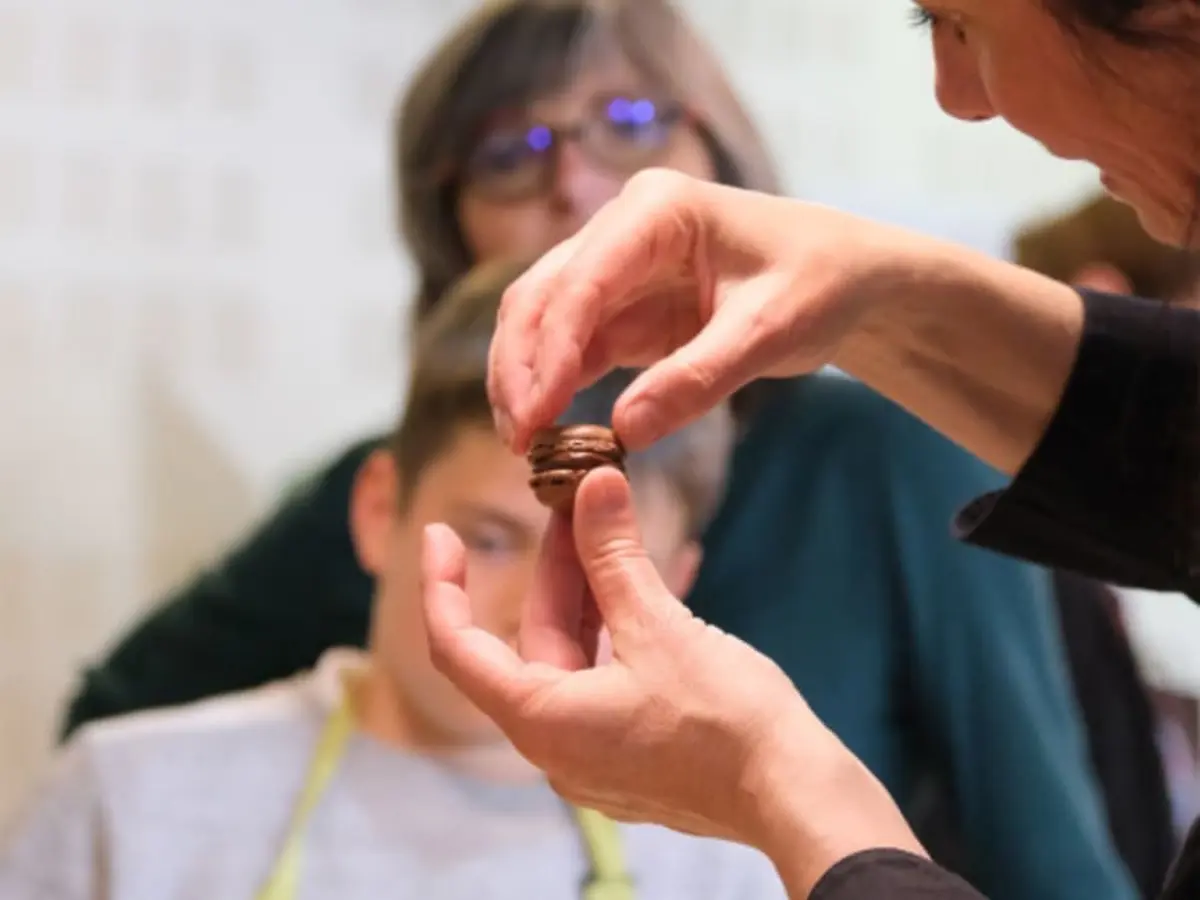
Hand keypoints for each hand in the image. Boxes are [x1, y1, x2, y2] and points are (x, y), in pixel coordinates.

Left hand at [420, 467, 923, 893]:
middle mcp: (557, 744)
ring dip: (588, 595)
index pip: (458, 649)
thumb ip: (615, 554)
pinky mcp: (632, 752)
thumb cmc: (725, 720)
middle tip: (574, 503)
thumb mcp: (660, 625)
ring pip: (572, 658)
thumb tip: (594, 484)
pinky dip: (613, 631)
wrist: (794, 794)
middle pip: (531, 642)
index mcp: (543, 720)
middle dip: (553, 569)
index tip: (439, 533)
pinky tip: (639, 586)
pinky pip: (604, 679)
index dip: (442, 586)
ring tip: (608, 531)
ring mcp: (596, 753)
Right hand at [487, 168, 909, 451]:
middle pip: (542, 295)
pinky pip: (571, 347)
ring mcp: (616, 268)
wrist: (847, 278)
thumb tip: (624, 430)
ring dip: (525, 378)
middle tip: (518, 438)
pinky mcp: (621, 308)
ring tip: (522, 442)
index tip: (536, 414)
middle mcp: (622, 229)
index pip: (583, 280)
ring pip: (542, 320)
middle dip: (521, 366)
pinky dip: (553, 386)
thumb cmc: (819, 284)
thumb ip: (697, 378)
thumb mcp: (769, 331)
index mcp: (657, 210)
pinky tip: (546, 430)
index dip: (552, 349)